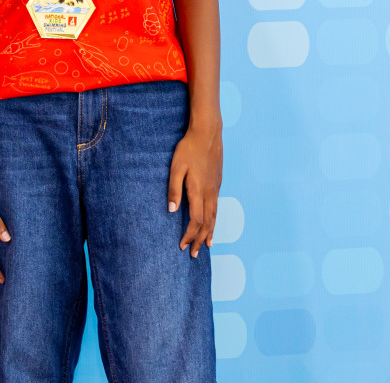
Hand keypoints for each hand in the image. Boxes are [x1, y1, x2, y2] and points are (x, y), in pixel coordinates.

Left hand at [168, 119, 222, 256]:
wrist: (208, 134)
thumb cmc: (188, 149)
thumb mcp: (176, 167)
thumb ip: (173, 189)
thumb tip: (171, 210)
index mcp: (198, 191)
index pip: (196, 221)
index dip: (190, 235)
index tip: (183, 246)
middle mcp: (210, 193)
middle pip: (207, 224)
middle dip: (200, 240)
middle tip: (195, 254)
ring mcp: (216, 189)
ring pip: (215, 217)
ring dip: (210, 233)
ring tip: (207, 246)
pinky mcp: (218, 183)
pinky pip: (217, 208)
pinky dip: (214, 221)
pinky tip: (212, 223)